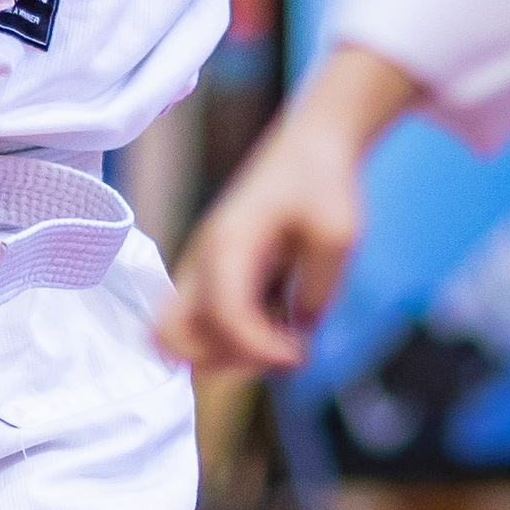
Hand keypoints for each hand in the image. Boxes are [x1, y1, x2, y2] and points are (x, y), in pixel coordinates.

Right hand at [158, 44, 421, 371]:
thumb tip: (298, 333)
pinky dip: (235, 338)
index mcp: (228, 246)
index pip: (223, 317)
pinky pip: (205, 325)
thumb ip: (318, 291)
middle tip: (278, 349)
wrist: (308, 149)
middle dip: (224, 359)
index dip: (259, 349)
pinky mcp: (214, 278)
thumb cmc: (321, 184)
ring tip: (282, 338)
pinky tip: (279, 322)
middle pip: (170, 337)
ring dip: (229, 353)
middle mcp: (203, 262)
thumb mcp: (338, 235)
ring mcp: (203, 271)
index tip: (300, 353)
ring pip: (183, 337)